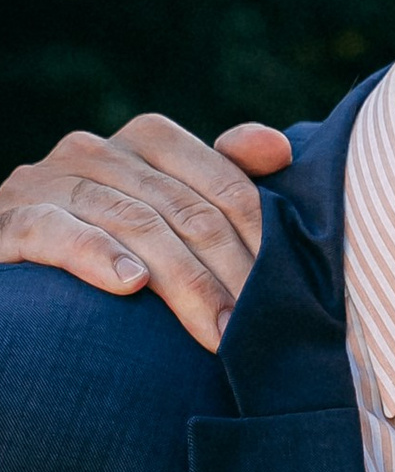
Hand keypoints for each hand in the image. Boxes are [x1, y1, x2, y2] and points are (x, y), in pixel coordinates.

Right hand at [0, 114, 290, 350]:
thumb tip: (281, 148)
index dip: (262, 236)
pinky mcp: (8, 219)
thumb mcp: (164, 209)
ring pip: (134, 223)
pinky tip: (129, 285)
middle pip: (185, 209)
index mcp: (146, 141)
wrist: (15, 274)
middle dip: (229, 271)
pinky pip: (57, 231)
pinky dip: (97, 256)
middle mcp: (96, 151)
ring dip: (184, 281)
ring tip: (218, 329)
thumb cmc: (102, 241)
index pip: (223, 182)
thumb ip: (221, 177)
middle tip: (258, 325)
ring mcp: (46, 182)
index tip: (289, 287)